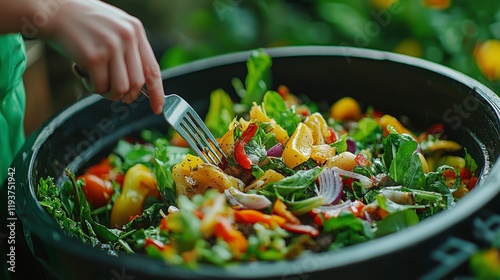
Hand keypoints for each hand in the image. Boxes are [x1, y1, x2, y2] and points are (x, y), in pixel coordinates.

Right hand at [41, 0, 163, 113]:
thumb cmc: (83, 22)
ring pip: (121, 89)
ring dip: (107, 93)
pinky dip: (91, 87)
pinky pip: (100, 87)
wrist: (53, 10)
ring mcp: (111, 46)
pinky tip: (83, 73)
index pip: (152, 69)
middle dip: (124, 94)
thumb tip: (139, 85)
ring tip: (95, 80)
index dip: (157, 92)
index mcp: (135, 30)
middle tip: (111, 91)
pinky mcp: (93, 56)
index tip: (157, 108)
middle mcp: (127, 37)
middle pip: (137, 84)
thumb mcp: (114, 28)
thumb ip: (129, 50)